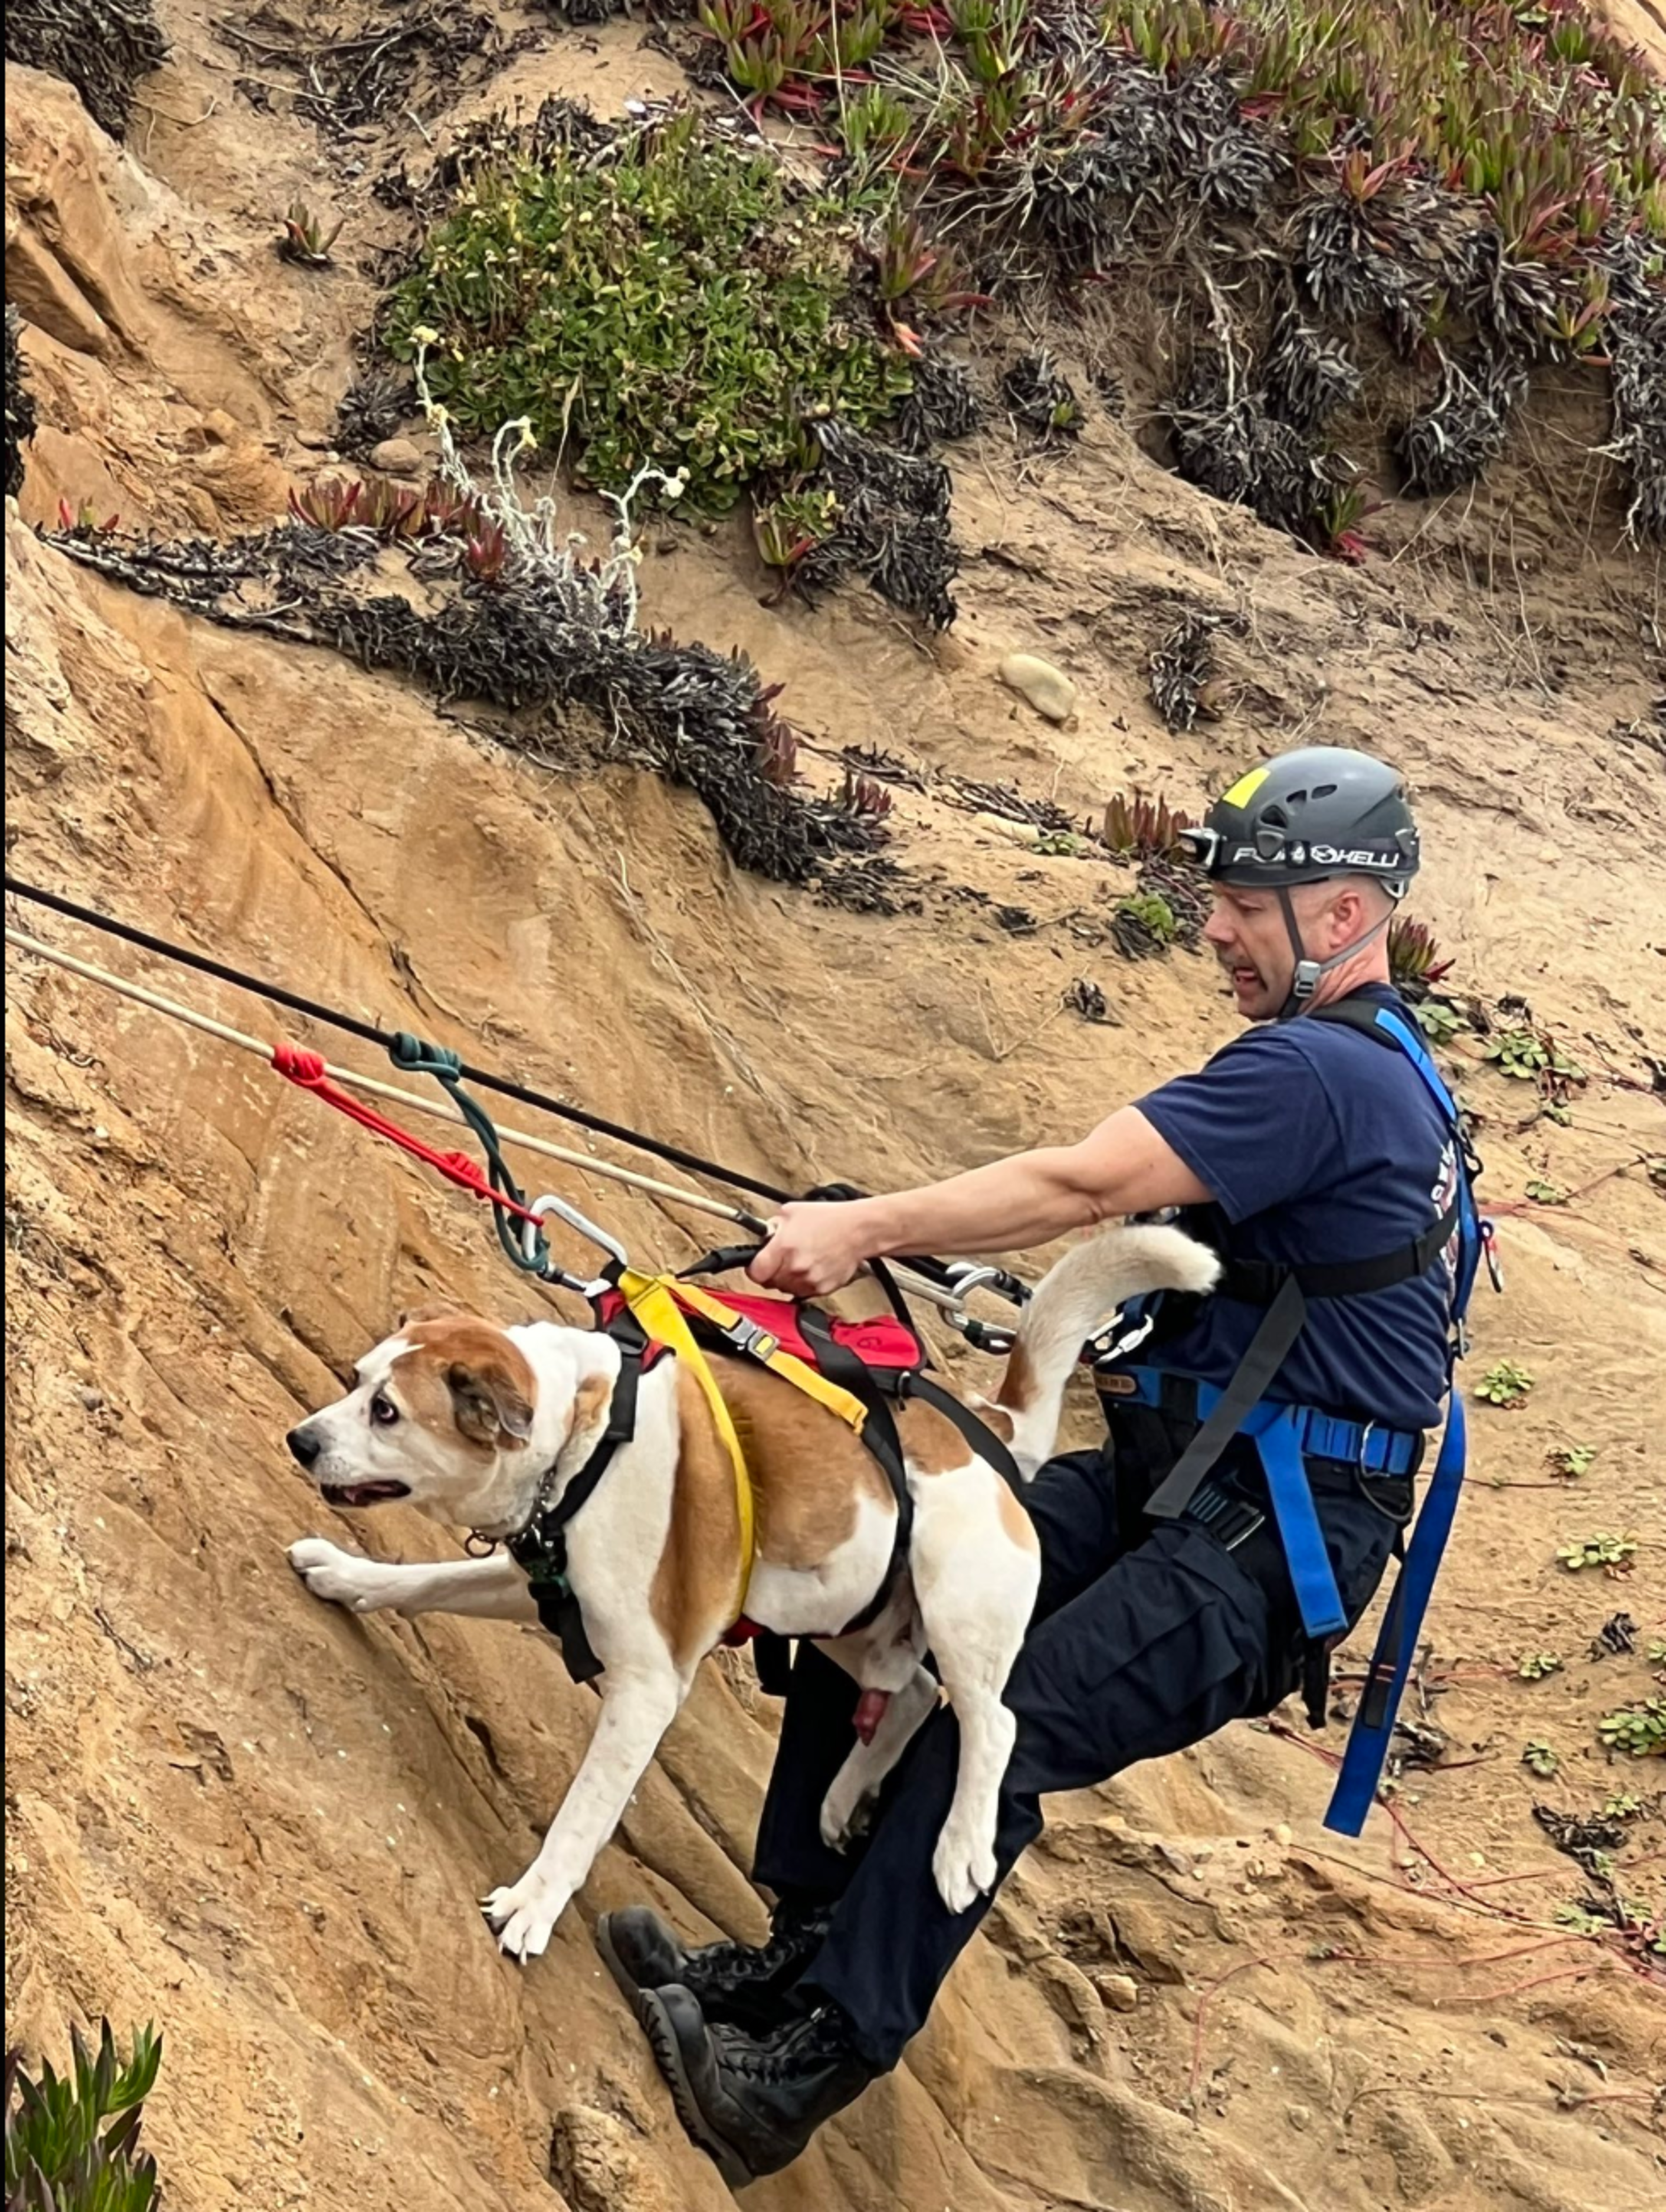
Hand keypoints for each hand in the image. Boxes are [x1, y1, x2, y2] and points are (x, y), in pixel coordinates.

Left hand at [747, 1201, 872, 1298]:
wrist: (858, 1230)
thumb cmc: (830, 1219)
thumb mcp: (791, 1212)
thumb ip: (771, 1226)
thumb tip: (763, 1237)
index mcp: (783, 1248)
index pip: (754, 1272)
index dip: (754, 1267)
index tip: (757, 1264)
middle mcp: (795, 1268)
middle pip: (769, 1282)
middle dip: (772, 1271)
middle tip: (782, 1258)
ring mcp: (809, 1281)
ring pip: (786, 1289)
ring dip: (788, 1278)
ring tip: (800, 1260)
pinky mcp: (822, 1289)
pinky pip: (804, 1292)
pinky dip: (804, 1283)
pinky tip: (812, 1266)